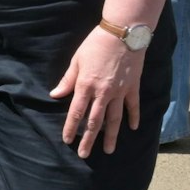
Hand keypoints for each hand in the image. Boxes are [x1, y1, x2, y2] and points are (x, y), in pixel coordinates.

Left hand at [49, 26, 144, 155]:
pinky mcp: (133, 87)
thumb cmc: (95, 45)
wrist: (123, 34)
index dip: (71, 128)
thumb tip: (55, 95)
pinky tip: (133, 128)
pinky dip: (133, 117)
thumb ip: (67, 80)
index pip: (76, 113)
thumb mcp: (76, 61)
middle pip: (95, 122)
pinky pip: (133, 106)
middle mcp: (103, 92)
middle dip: (88, 140)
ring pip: (115, 119)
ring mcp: (120, 91)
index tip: (67, 141)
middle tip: (84, 155)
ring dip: (111, 136)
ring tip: (109, 150)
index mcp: (86, 86)